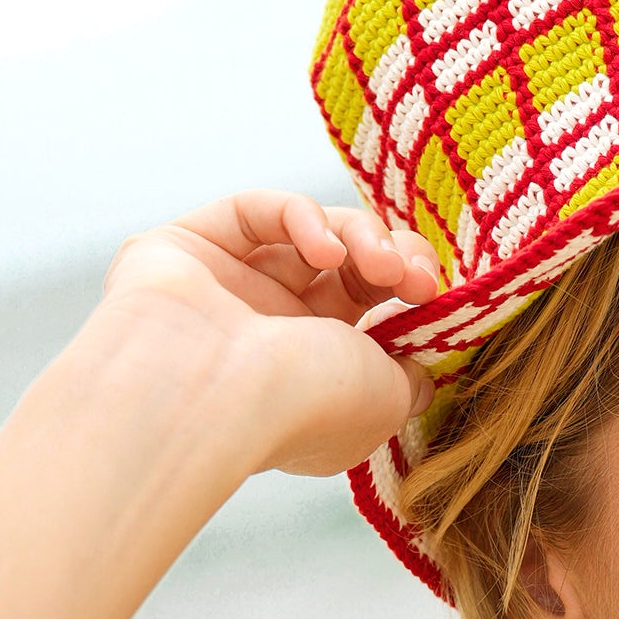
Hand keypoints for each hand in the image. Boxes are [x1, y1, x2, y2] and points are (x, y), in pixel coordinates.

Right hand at [99, 189, 439, 475]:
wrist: (214, 400)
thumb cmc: (304, 408)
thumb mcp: (387, 400)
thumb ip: (409, 377)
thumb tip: (419, 368)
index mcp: (314, 379)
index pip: (370, 318)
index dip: (409, 295)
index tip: (434, 296)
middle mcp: (267, 337)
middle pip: (347, 271)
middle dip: (394, 260)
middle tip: (417, 277)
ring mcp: (225, 292)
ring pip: (308, 236)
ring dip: (359, 236)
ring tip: (380, 265)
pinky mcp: (184, 248)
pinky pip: (254, 211)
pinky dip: (301, 217)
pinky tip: (324, 251)